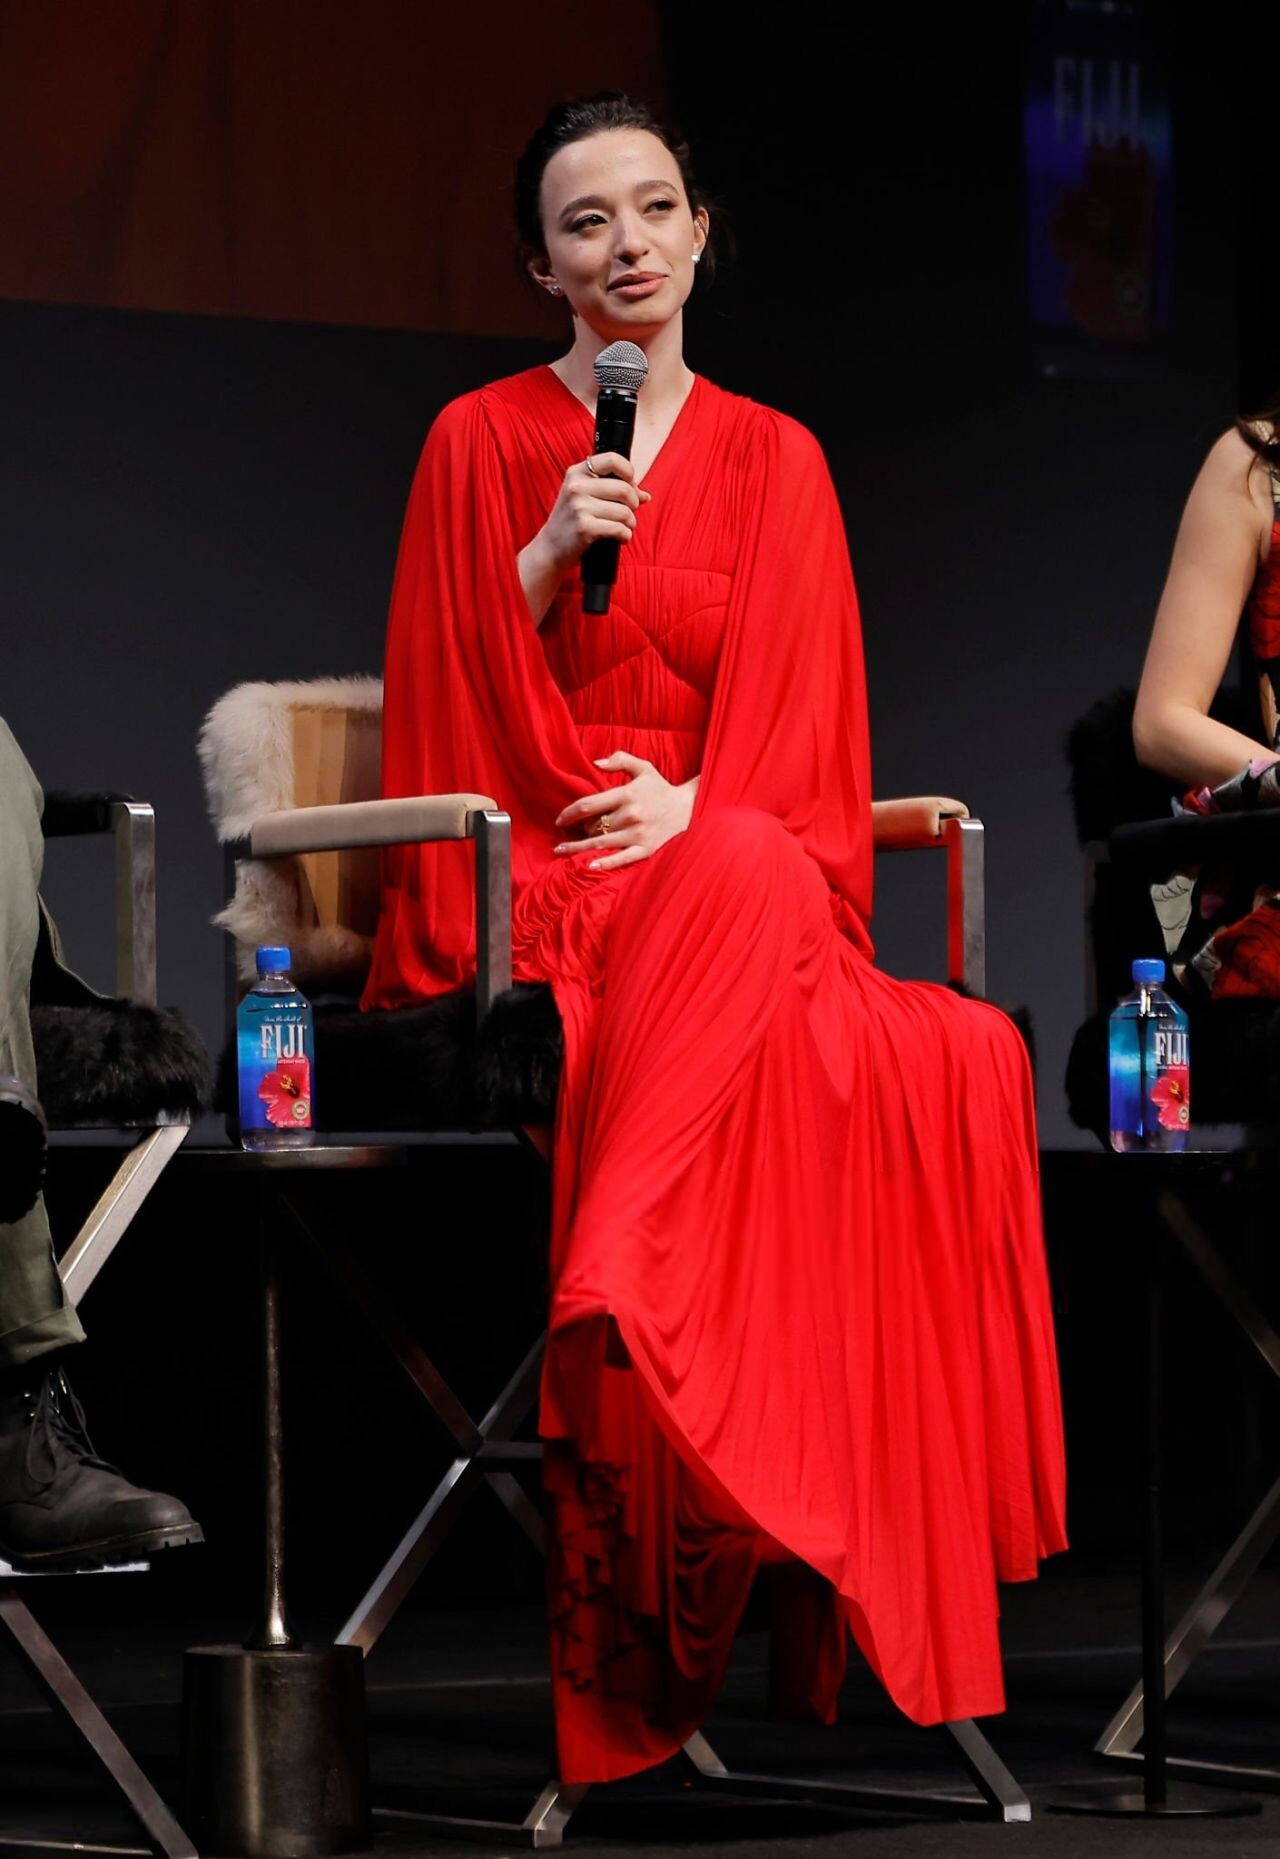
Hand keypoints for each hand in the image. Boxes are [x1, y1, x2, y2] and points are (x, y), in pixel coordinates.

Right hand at [535, 453, 651, 575]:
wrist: (550, 548)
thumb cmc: (572, 521)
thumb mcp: (584, 497)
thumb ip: (613, 490)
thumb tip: (646, 495)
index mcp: (577, 472)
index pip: (612, 459)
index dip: (629, 472)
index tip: (630, 486)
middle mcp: (576, 486)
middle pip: (624, 488)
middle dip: (634, 503)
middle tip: (629, 512)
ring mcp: (579, 506)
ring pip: (624, 511)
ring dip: (631, 522)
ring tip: (624, 527)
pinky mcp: (584, 527)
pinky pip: (619, 529)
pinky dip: (625, 535)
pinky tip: (621, 537)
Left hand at [553, 753, 697, 871]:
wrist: (688, 808)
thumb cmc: (660, 788)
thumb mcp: (643, 768)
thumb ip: (620, 760)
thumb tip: (595, 763)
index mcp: (626, 795)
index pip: (588, 805)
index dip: (569, 813)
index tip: (559, 820)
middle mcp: (630, 815)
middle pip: (593, 826)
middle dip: (580, 830)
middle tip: (571, 833)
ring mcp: (637, 834)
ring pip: (600, 843)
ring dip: (579, 848)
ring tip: (563, 850)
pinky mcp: (646, 849)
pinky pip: (621, 859)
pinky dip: (604, 863)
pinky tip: (589, 865)